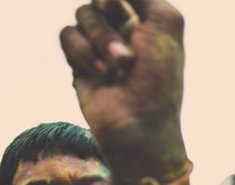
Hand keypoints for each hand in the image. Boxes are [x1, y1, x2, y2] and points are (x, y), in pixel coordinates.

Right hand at [60, 0, 186, 165]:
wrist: (139, 122)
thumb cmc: (159, 78)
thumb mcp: (166, 23)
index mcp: (146, 18)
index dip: (116, 0)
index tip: (119, 8)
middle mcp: (122, 28)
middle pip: (100, 0)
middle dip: (111, 24)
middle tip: (127, 52)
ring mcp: (98, 43)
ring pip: (83, 14)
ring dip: (100, 40)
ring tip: (118, 69)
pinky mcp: (78, 60)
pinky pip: (67, 34)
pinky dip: (84, 52)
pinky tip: (101, 74)